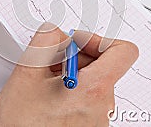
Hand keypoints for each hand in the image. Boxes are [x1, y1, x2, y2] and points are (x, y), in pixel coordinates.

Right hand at [0, 23, 138, 126]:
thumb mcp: (26, 75)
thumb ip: (44, 42)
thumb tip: (54, 32)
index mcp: (94, 90)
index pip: (123, 51)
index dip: (99, 39)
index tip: (76, 42)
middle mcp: (103, 107)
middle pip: (104, 65)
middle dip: (76, 56)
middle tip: (50, 60)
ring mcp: (98, 120)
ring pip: (93, 82)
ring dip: (70, 73)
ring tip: (44, 82)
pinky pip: (88, 99)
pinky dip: (71, 90)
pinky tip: (47, 97)